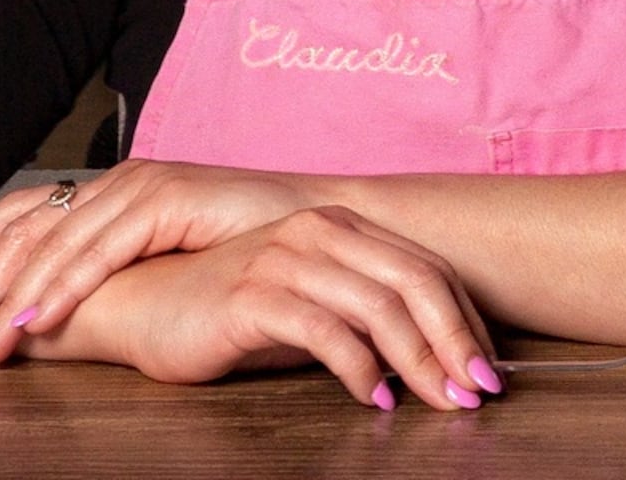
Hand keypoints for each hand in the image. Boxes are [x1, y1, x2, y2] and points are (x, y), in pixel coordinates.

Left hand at [0, 163, 327, 365]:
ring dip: (6, 299)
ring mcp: (142, 185)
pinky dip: (60, 289)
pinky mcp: (167, 199)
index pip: (27, 212)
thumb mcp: (170, 259)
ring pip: (52, 244)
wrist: (328, 225)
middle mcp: (120, 181)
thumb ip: (121, 269)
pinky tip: (33, 323)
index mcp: (115, 190)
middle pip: (26, 230)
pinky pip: (99, 252)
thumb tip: (64, 309)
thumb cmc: (253, 247)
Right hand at [30, 206, 502, 409]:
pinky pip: (325, 330)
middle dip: (455, 342)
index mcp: (339, 227)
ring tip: (439, 400)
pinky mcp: (253, 293)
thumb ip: (361, 316)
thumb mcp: (307, 305)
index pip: (426, 268)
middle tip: (479, 390)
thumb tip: (428, 357)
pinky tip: (374, 398)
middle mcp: (318, 232)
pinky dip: (360, 369)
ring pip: (378, 307)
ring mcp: (285, 258)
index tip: (487, 366)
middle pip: (415, 283)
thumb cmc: (225, 311)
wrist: (138, 306)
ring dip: (419, 360)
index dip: (464, 320)